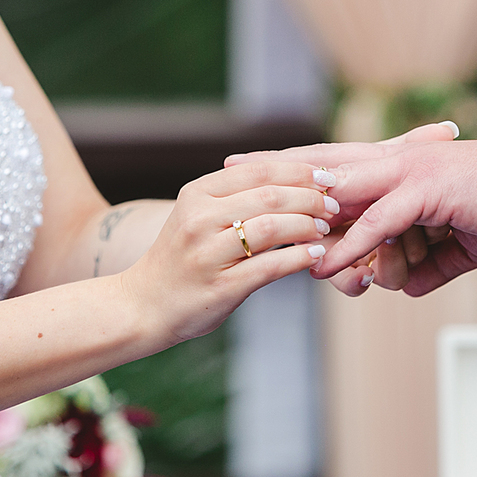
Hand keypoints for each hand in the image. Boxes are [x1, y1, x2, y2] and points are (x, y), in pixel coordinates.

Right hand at [123, 161, 335, 342]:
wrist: (144, 305)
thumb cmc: (181, 258)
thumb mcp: (197, 216)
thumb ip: (234, 197)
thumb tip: (291, 179)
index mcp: (197, 194)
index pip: (258, 171)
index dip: (298, 171)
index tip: (326, 177)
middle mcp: (199, 219)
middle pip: (269, 196)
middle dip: (310, 198)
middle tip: (333, 206)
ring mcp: (208, 253)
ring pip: (272, 228)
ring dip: (307, 226)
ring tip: (324, 229)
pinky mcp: (221, 286)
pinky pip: (270, 266)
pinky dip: (299, 258)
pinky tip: (316, 255)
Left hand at [227, 136, 476, 295]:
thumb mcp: (456, 244)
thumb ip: (425, 263)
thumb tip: (401, 287)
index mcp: (400, 167)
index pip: (333, 162)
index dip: (291, 164)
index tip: (250, 167)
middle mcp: (398, 162)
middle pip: (323, 163)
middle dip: (275, 169)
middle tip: (230, 169)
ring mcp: (410, 174)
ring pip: (345, 195)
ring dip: (312, 225)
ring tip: (288, 254)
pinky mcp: (428, 194)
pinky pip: (379, 226)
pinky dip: (355, 250)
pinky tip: (329, 269)